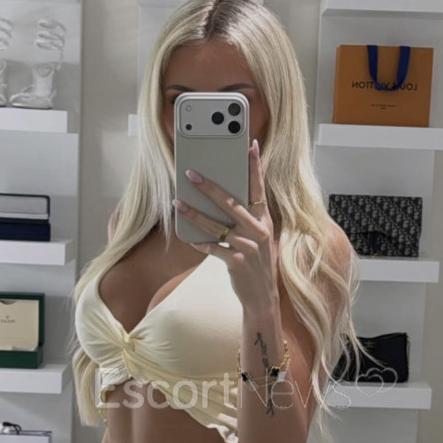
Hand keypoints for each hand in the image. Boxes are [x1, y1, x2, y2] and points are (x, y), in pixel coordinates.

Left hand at [173, 138, 276, 313]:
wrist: (262, 297)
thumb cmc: (257, 263)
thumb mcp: (259, 237)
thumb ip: (247, 218)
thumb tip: (222, 197)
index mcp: (264, 221)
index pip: (259, 188)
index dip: (255, 167)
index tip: (250, 146)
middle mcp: (259, 231)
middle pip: (232, 203)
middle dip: (210, 187)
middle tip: (192, 173)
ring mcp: (248, 247)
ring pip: (217, 225)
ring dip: (195, 213)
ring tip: (178, 203)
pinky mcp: (237, 262)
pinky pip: (213, 248)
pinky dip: (199, 242)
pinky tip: (187, 236)